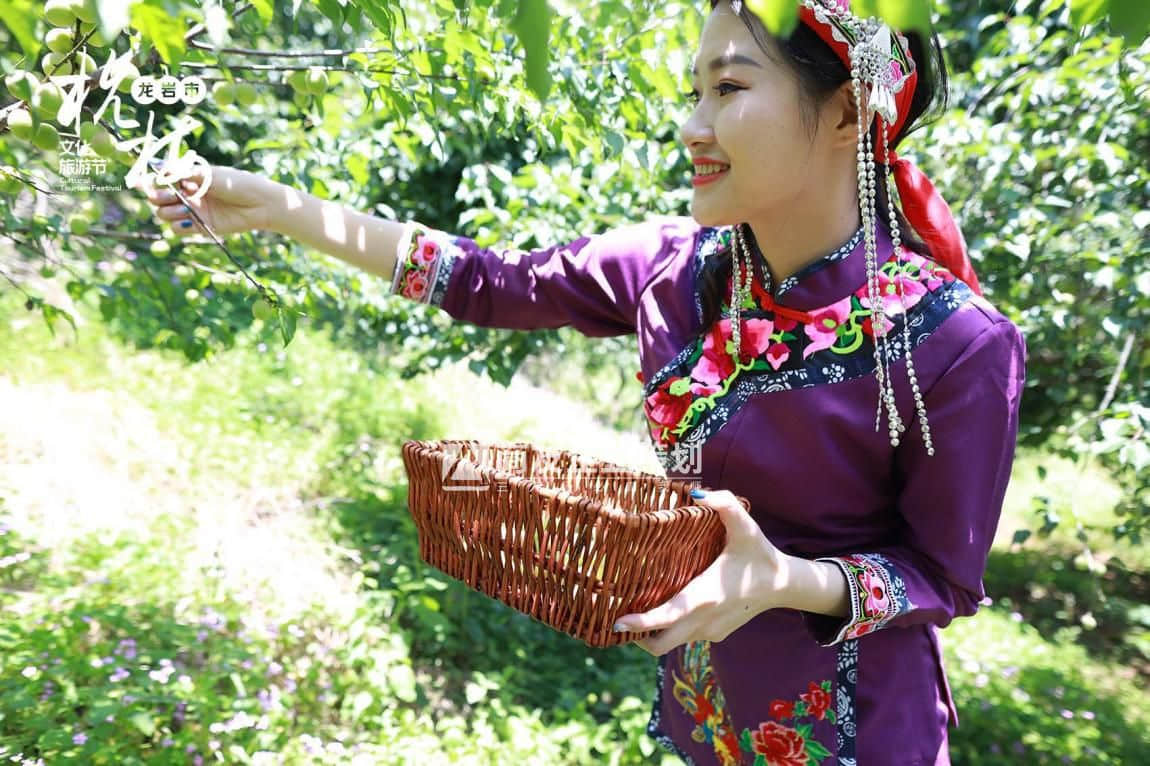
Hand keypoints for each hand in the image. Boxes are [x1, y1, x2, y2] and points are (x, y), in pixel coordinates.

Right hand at [139, 164, 275, 237]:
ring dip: (168, 211)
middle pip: (157, 198)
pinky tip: (190, 219)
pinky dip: (179, 225)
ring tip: (185, 206)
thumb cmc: (238, 184)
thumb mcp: (209, 175)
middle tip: (167, 195)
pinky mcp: (200, 227)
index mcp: (188, 177)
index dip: (149, 181)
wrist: (260, 205)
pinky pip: (177, 230)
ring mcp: (192, 211)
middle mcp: (187, 194)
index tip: (142, 183)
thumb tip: (158, 167)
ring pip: (164, 214)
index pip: (160, 179)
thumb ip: (183, 173)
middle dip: (157, 196)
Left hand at [613, 489, 785, 656]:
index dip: (640, 624)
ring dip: (651, 634)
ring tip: (631, 614)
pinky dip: (669, 630)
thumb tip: (698, 494)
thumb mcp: (745, 525)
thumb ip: (725, 504)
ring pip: (671, 643)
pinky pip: (685, 637)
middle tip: (613, 617)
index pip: (666, 617)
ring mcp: (710, 631)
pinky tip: (662, 609)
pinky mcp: (715, 634)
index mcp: (706, 596)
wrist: (784, 585)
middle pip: (660, 644)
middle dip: (635, 636)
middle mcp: (705, 620)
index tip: (616, 621)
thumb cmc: (759, 554)